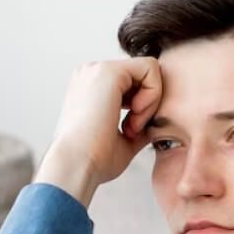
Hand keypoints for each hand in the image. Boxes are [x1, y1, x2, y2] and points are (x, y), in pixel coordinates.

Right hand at [43, 56, 163, 190]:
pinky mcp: (109, 71)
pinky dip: (153, 93)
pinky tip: (137, 113)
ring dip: (151, 100)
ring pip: (149, 69)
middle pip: (143, 74)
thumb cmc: (94, 160)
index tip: (132, 130)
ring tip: (133, 125)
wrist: (77, 165)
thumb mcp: (123, 139)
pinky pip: (150, 68)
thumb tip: (157, 121)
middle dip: (148, 103)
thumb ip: (139, 123)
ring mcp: (98, 69)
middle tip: (133, 129)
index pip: (134, 83)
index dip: (144, 106)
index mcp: (91, 88)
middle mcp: (92, 74)